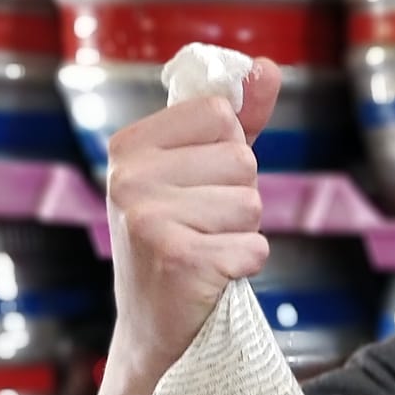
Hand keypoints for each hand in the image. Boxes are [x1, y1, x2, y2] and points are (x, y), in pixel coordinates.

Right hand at [105, 58, 280, 381]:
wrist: (154, 327)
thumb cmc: (181, 239)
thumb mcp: (200, 171)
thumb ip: (237, 119)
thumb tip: (266, 67)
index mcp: (129, 146)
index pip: (221, 115)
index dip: (229, 153)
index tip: (198, 185)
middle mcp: (128, 177)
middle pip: (243, 161)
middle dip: (240, 198)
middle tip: (202, 227)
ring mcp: (148, 218)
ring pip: (253, 204)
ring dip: (242, 233)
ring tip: (205, 249)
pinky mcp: (179, 259)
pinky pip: (255, 246)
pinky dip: (245, 264)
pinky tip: (211, 276)